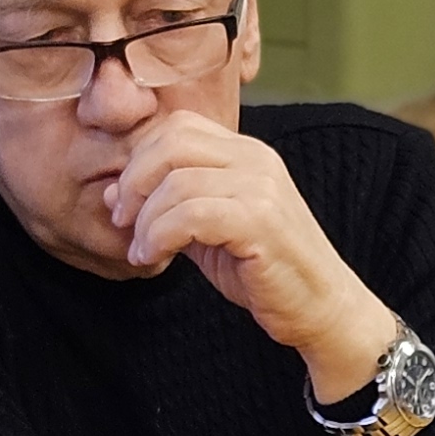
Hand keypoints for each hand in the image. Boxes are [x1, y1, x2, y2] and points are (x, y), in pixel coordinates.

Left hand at [102, 111, 401, 395]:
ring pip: (177, 181)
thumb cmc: (266, 273)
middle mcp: (256, 159)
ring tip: (141, 252)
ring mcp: (261, 187)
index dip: (140, 160)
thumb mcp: (207, 233)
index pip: (178, 127)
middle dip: (134, 182)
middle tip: (122, 222)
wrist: (322, 308)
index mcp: (245, 153)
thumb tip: (112, 192)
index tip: (126, 204)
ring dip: (145, 221)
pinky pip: (191, 214)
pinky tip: (155, 258)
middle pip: (172, 142)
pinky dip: (160, 236)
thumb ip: (167, 208)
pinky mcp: (260, 221)